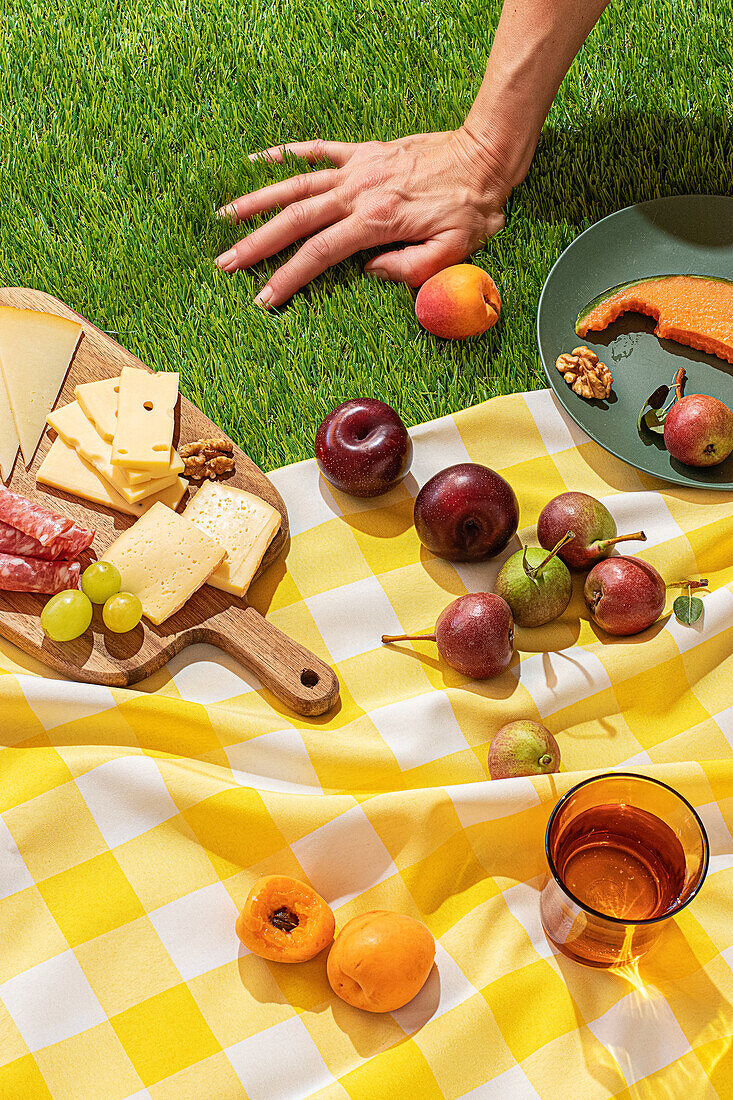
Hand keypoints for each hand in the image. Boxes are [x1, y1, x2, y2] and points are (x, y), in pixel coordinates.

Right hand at [215, 130, 509, 307]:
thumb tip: (369, 272)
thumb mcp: (452, 252)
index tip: (264, 298)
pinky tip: (260, 160)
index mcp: (377, 221)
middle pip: (296, 219)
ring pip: (297, 184)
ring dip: (258, 201)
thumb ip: (409, 269)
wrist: (485, 155)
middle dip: (257, 244)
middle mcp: (359, 192)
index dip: (289, 278)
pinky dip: (288, 154)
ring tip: (224, 216)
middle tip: (227, 263)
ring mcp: (358, 169)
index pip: (320, 254)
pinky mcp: (364, 152)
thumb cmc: (473, 207)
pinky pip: (319, 150)